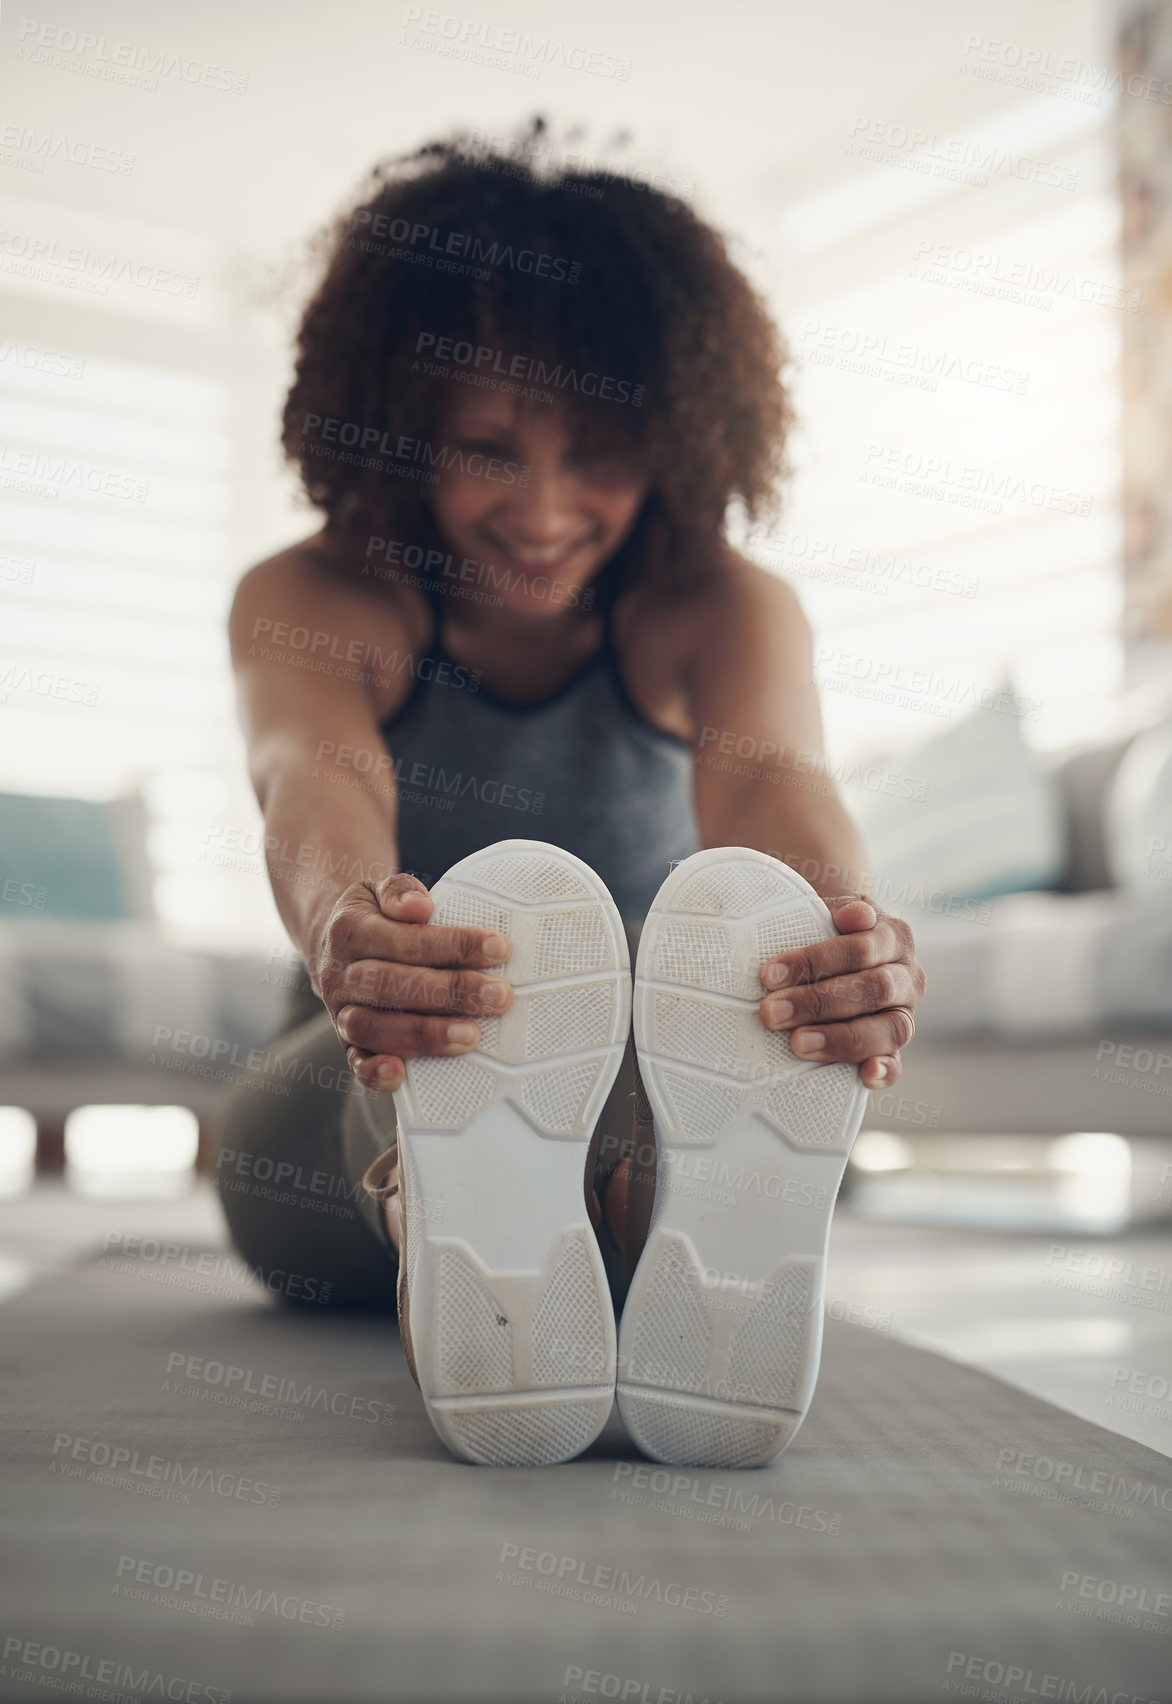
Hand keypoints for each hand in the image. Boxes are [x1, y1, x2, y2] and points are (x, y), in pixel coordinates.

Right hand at [309, 873, 513, 1092]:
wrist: (329, 941)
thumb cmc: (373, 917)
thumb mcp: (378, 889)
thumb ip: (399, 891)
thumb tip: (420, 907)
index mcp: (350, 931)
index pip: (405, 940)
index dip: (453, 945)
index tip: (499, 948)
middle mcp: (340, 974)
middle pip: (392, 986)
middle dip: (450, 992)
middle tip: (499, 997)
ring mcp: (340, 1011)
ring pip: (374, 1027)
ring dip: (424, 1034)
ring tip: (470, 1035)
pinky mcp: (346, 1042)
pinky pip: (354, 1062)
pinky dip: (375, 1072)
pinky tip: (402, 1074)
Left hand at [758, 896, 924, 1089]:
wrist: (838, 946)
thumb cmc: (826, 930)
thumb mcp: (831, 911)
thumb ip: (840, 911)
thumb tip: (856, 916)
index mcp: (895, 937)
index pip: (860, 949)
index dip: (815, 962)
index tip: (769, 975)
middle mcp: (907, 977)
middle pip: (873, 990)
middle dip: (817, 1002)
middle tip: (770, 1012)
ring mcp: (904, 1014)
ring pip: (888, 1030)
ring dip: (841, 1038)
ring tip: (797, 1043)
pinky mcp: (894, 1048)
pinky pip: (897, 1064)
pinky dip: (884, 1071)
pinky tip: (865, 1075)